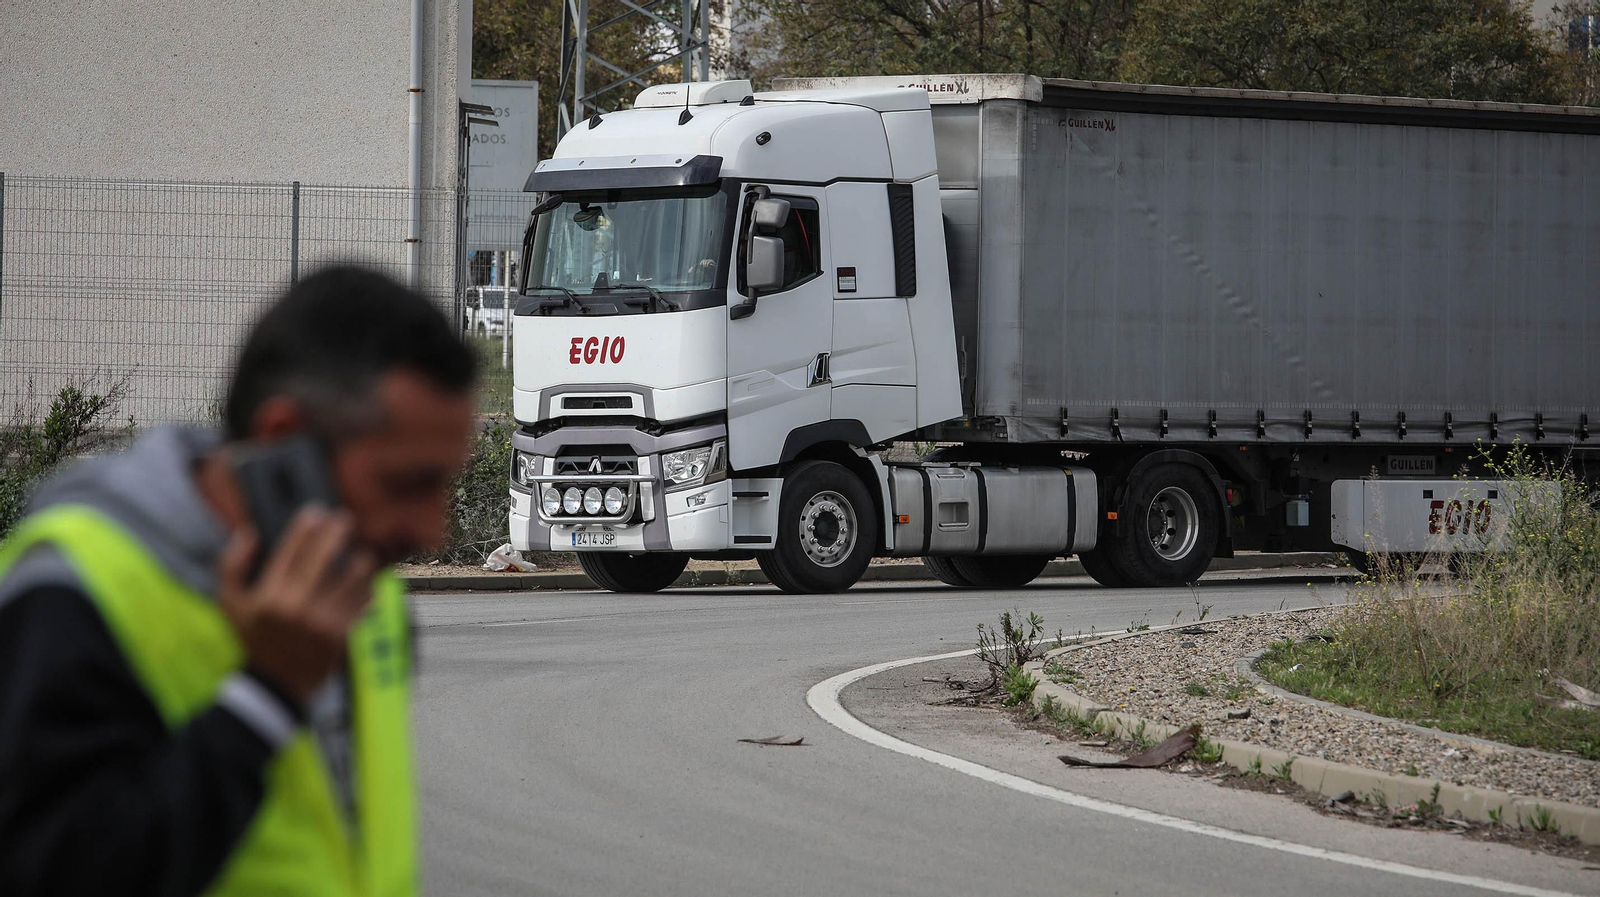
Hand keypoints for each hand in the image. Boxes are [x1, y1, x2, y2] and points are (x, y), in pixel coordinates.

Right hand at [217, 508, 378, 706]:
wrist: (279, 682)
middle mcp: (298, 606)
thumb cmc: (256, 637)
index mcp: (270, 596)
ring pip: (353, 575)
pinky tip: (367, 578)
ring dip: (360, 557)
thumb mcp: (230, 604)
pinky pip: (364, 599)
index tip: (316, 511)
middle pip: (325, 555)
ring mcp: (324, 620)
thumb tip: (247, 532)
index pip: (291, 550)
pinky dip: (368, 585)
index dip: (306, 526)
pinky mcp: (344, 633)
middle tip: (345, 518)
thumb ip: (230, 566)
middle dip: (338, 530)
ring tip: (360, 552)